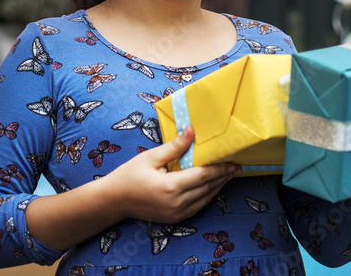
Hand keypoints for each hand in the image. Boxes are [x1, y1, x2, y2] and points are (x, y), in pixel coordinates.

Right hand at [104, 126, 239, 223]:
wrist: (114, 201)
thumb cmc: (129, 176)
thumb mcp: (151, 157)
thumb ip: (174, 147)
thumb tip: (191, 131)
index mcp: (171, 187)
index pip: (203, 176)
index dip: (220, 169)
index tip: (233, 161)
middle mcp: (177, 203)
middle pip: (208, 188)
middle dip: (223, 177)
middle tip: (237, 166)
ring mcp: (177, 214)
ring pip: (205, 199)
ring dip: (218, 187)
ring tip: (228, 175)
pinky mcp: (175, 218)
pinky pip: (197, 206)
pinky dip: (207, 195)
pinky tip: (212, 186)